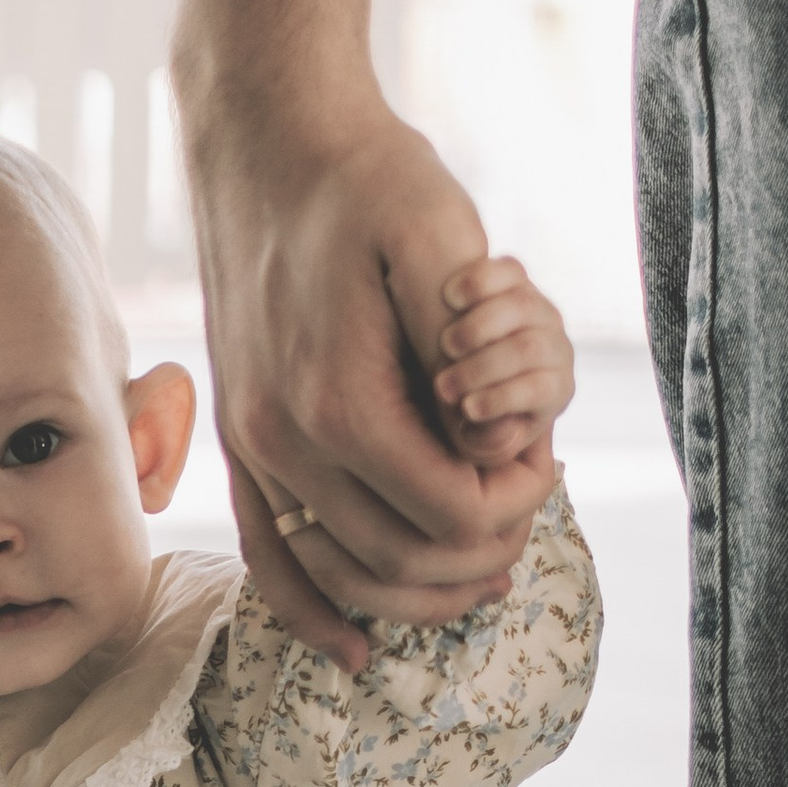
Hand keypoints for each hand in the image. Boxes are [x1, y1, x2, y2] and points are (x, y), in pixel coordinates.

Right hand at [183, 94, 562, 673]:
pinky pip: (269, 559)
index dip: (518, 501)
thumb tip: (489, 433)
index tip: (547, 451)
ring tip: (484, 563)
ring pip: (342, 576)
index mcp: (338, 402)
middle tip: (529, 499)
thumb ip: (466, 344)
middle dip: (485, 549)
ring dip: (419, 591)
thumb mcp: (439, 233)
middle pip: (403, 560)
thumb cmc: (363, 177)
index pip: (452, 514)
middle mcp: (283, 443)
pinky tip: (356, 649)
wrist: (265, 137)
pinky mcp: (240, 443)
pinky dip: (315, 613)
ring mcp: (252, 449)